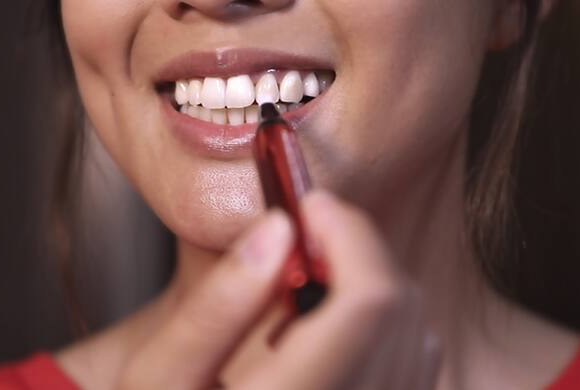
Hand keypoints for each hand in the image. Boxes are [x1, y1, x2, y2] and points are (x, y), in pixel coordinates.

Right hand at [117, 190, 440, 389]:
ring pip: (418, 337)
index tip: (311, 206)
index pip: (367, 305)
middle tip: (308, 234)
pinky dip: (385, 322)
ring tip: (314, 277)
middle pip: (401, 314)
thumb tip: (279, 228)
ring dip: (372, 284)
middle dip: (359, 253)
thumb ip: (219, 304)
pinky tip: (333, 321)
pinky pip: (415, 364)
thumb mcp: (161, 377)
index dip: (349, 236)